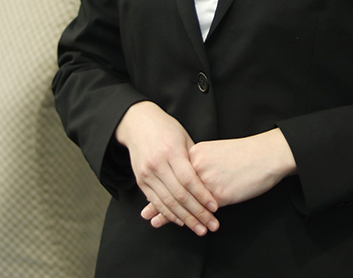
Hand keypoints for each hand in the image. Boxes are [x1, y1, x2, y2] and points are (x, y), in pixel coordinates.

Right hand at [115, 101, 218, 235]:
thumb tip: (208, 179)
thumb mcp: (183, 137)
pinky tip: (181, 221)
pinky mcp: (140, 181)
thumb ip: (194, 159)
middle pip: (180, 195)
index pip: (189, 180)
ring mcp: (147, 174)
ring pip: (168, 202)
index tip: (215, 208)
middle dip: (197, 213)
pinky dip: (169, 213)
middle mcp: (157, 165)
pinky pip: (156, 201)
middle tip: (211, 225)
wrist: (137, 124)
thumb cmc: (165, 128)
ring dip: (185, 219)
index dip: (202, 196)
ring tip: (199, 229)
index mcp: (171, 152)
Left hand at [144, 128, 296, 226]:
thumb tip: (192, 174)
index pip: (173, 173)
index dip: (159, 186)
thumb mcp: (218, 151)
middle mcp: (197, 166)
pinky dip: (192, 220)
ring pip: (183, 201)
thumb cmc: (246, 153)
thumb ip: (202, 162)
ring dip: (169, 215)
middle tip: (146, 214)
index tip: (149, 194)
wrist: (267, 154)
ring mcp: (205, 181)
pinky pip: (201, 211)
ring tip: (156, 222)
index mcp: (196, 153)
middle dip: (158, 202)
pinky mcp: (218, 195)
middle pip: (172, 187)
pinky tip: (186, 227)